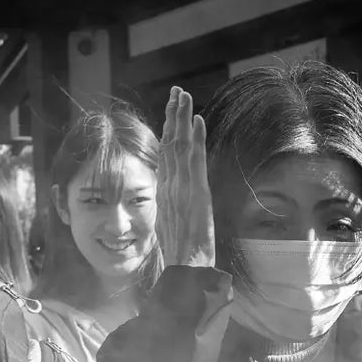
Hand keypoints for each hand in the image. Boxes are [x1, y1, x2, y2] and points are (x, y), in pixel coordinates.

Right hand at [156, 87, 216, 269]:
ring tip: (184, 95)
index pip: (165, 155)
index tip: (172, 113)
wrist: (183, 269)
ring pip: (179, 146)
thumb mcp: (169, 228)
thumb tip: (171, 202)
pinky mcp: (195, 192)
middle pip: (170, 143)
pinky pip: (194, 159)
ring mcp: (181, 188)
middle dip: (173, 115)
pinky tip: (197, 120)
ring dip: (182, 118)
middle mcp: (169, 186)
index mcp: (164, 192)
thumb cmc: (179, 256)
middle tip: (177, 92)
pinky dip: (195, 138)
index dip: (168, 132)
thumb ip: (170, 210)